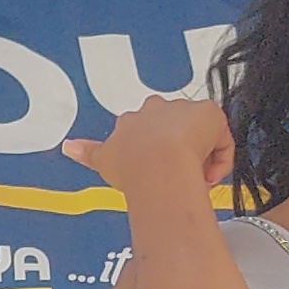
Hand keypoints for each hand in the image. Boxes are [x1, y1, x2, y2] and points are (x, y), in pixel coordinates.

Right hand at [59, 94, 233, 201]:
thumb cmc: (133, 166)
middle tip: (177, 175)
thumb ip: (86, 152)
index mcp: (133, 120)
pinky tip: (206, 174)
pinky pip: (220, 139)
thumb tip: (68, 146)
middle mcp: (157, 110)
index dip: (152, 151)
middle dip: (179, 152)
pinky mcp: (209, 113)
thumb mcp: (103, 160)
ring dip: (199, 158)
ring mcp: (184, 110)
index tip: (153, 168)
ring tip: (192, 178)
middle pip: (174, 129)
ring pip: (199, 135)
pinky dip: (218, 159)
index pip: (145, 129)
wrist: (158, 164)